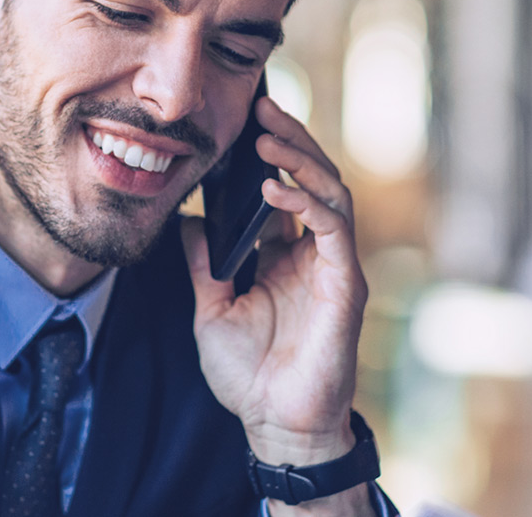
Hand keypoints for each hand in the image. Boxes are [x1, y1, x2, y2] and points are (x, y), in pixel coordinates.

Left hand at [181, 96, 371, 511]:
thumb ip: (202, 263)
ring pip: (330, 191)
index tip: (242, 119)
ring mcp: (332, 265)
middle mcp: (313, 251)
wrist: (274, 423)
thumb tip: (185, 222)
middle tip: (261, 108)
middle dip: (288, 139)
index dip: (268, 152)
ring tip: (264, 138)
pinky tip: (275, 187)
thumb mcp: (211, 306)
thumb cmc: (248, 372)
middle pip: (312, 177)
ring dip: (299, 159)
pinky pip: (334, 229)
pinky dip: (307, 202)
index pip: (284, 186)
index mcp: (285, 252)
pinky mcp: (345, 284)